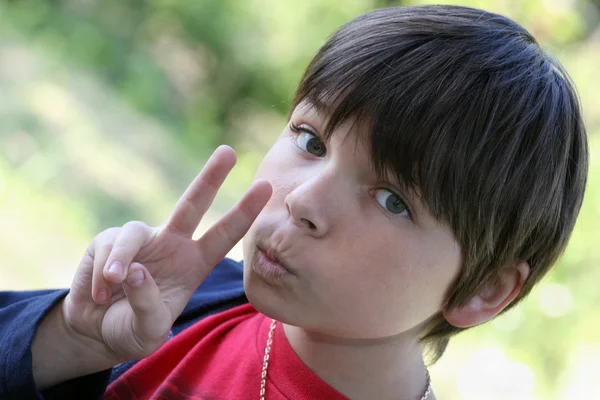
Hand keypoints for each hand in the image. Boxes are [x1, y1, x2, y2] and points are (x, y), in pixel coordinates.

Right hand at [62, 145, 270, 363]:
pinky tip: (100, 294)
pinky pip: (106, 250)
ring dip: (122, 259)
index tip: (265, 185)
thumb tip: (135, 270)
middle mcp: (171, 245)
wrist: (95, 330)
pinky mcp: (108, 241)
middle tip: (229, 151)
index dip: (243, 212)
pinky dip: (101, 275)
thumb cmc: (130, 329)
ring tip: (113, 283)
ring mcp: (141, 240)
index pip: (224, 236)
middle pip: (192, 204)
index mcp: (193, 264)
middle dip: (210, 177)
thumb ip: (147, 305)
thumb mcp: (147, 331)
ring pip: (133, 232)